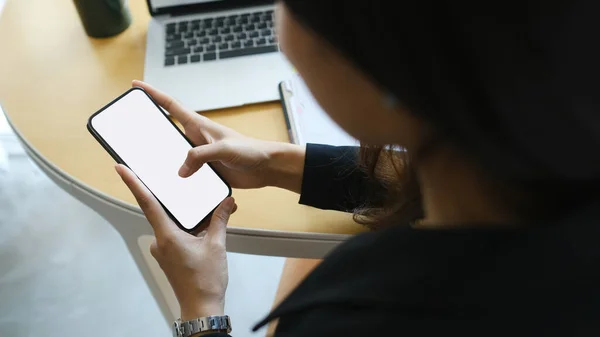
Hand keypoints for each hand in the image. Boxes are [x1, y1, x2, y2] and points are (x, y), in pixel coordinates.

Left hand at [116, 164, 234, 319]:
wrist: (202, 308)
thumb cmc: (205, 281)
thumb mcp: (217, 245)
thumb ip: (220, 220)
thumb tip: (227, 203)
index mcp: (167, 236)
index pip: (147, 203)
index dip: (134, 183)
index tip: (121, 169)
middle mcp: (160, 242)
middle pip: (163, 212)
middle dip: (179, 202)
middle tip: (190, 191)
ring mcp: (163, 251)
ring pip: (173, 225)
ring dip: (189, 221)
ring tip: (209, 221)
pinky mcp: (169, 257)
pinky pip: (176, 236)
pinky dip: (190, 231)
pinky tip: (205, 234)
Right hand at [132, 80, 304, 190]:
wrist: (267, 167)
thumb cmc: (251, 150)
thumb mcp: (224, 149)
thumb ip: (201, 156)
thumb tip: (181, 170)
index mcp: (199, 126)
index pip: (171, 106)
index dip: (153, 94)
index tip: (136, 85)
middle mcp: (197, 139)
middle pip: (167, 130)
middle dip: (149, 127)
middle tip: (129, 127)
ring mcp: (201, 155)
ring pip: (174, 154)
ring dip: (161, 157)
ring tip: (143, 161)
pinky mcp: (206, 171)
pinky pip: (185, 173)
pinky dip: (176, 177)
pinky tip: (169, 185)